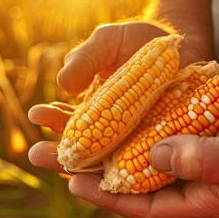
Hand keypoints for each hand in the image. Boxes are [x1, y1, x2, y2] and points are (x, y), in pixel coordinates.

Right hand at [28, 21, 207, 169]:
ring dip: (89, 171)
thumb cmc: (139, 41)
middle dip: (59, 154)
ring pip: (111, 163)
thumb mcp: (108, 42)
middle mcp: (113, 130)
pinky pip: (148, 162)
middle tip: (37, 155)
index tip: (36, 114)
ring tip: (70, 175)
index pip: (67, 120)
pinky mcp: (164, 146)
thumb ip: (86, 59)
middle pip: (84, 149)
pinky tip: (121, 176)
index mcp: (94, 108)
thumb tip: (64, 85)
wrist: (182, 46)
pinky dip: (134, 171)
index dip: (51, 119)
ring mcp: (137, 141)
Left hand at [64, 103, 218, 217]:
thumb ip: (204, 161)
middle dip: (91, 169)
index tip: (73, 181)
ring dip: (101, 143)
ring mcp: (183, 160)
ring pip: (132, 155)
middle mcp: (184, 183)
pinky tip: (103, 114)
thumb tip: (155, 154)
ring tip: (64, 132)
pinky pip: (147, 134)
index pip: (143, 205)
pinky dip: (125, 126)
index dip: (108, 196)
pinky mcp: (185, 137)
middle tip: (51, 155)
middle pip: (128, 180)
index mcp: (199, 200)